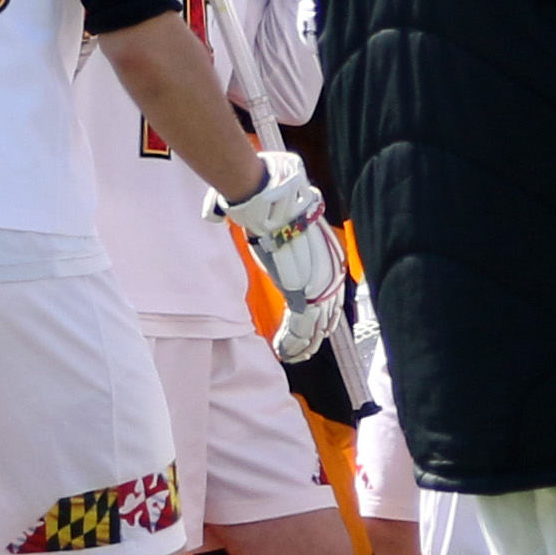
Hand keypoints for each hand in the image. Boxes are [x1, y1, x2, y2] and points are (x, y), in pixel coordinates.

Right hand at [216, 147, 349, 342]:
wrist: (270, 199)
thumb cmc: (268, 201)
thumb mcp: (275, 217)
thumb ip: (263, 225)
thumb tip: (224, 216)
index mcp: (328, 254)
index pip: (331, 293)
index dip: (323, 314)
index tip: (315, 328)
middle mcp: (329, 271)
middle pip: (327, 313)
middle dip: (314, 334)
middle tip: (302, 350)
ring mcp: (318, 283)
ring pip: (315, 325)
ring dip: (301, 343)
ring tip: (292, 354)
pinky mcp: (302, 292)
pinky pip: (302, 327)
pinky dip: (293, 342)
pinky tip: (284, 351)